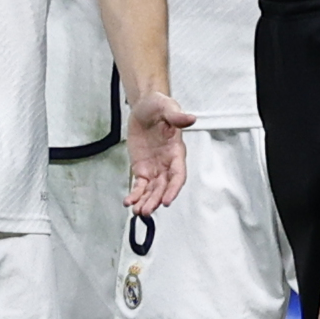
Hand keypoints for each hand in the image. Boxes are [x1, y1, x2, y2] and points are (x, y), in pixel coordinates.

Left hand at [123, 91, 195, 214]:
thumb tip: (190, 118)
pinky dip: (135, 195)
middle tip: (146, 211)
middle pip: (164, 187)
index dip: (173, 189)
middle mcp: (167, 164)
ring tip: (137, 212)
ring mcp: (154, 168)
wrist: (143, 108)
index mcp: (176, 152)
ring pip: (152, 190)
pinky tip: (128, 202)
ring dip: (145, 202)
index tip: (167, 200)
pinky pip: (139, 186)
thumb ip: (176, 115)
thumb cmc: (158, 106)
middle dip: (155, 200)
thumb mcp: (166, 107)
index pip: (178, 175)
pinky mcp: (142, 168)